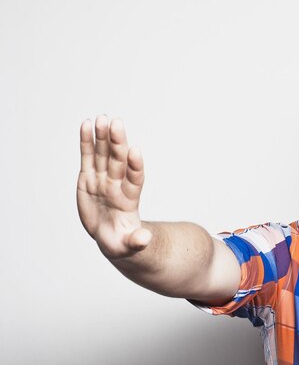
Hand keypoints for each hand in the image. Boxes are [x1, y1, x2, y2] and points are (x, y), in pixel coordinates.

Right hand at [77, 115, 151, 258]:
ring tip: (101, 118)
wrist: (111, 236)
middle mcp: (117, 184)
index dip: (135, 166)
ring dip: (102, 136)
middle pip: (118, 161)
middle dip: (117, 143)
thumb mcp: (129, 245)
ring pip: (103, 155)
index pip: (135, 179)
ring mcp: (103, 179)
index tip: (136, 151)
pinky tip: (86, 124)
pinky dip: (87, 141)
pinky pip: (88, 157)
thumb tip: (144, 239)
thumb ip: (136, 241)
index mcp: (129, 199)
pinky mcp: (89, 178)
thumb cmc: (122, 241)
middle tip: (116, 123)